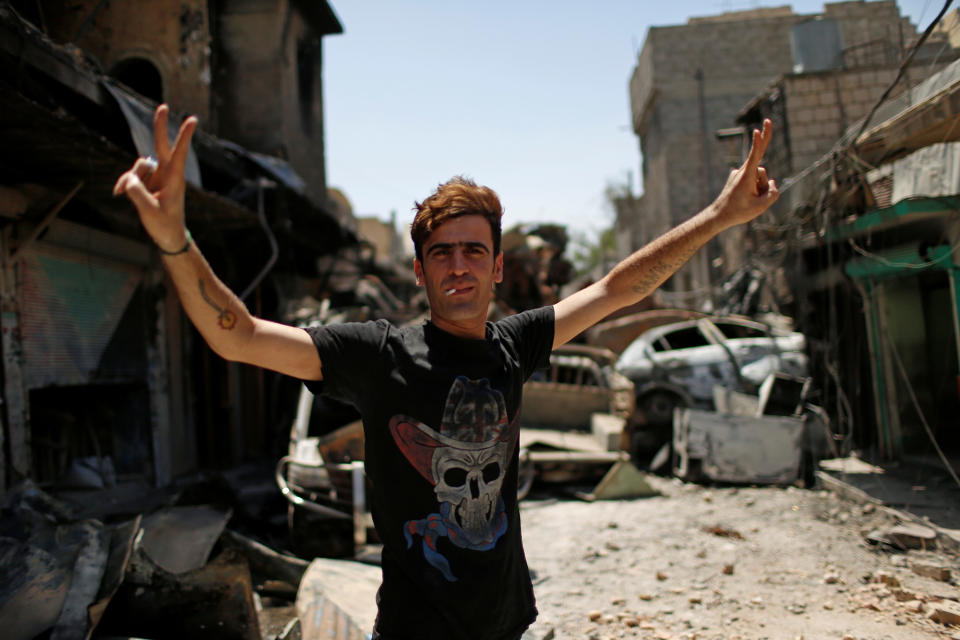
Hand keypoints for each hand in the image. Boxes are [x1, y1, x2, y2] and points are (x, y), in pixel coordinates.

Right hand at [113, 104, 197, 251]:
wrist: (167, 236)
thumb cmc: (164, 225)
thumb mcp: (149, 211)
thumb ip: (137, 194)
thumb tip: (126, 180)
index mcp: (175, 179)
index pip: (179, 153)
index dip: (184, 136)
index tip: (192, 119)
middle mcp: (166, 174)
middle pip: (162, 146)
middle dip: (159, 127)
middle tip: (163, 106)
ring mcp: (157, 176)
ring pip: (138, 166)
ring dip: (131, 178)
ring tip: (132, 196)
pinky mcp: (147, 181)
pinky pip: (131, 176)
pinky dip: (124, 183)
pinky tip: (118, 193)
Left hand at [712, 118, 778, 228]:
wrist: (719, 216)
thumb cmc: (739, 212)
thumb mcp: (761, 206)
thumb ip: (773, 193)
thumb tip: (773, 183)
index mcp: (746, 176)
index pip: (754, 155)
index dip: (758, 142)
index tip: (757, 130)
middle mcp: (741, 171)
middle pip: (759, 160)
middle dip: (763, 146)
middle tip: (768, 121)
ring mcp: (738, 173)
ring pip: (759, 176)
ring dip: (760, 187)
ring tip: (750, 200)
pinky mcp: (737, 177)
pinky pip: (753, 180)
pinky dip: (755, 188)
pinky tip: (747, 197)